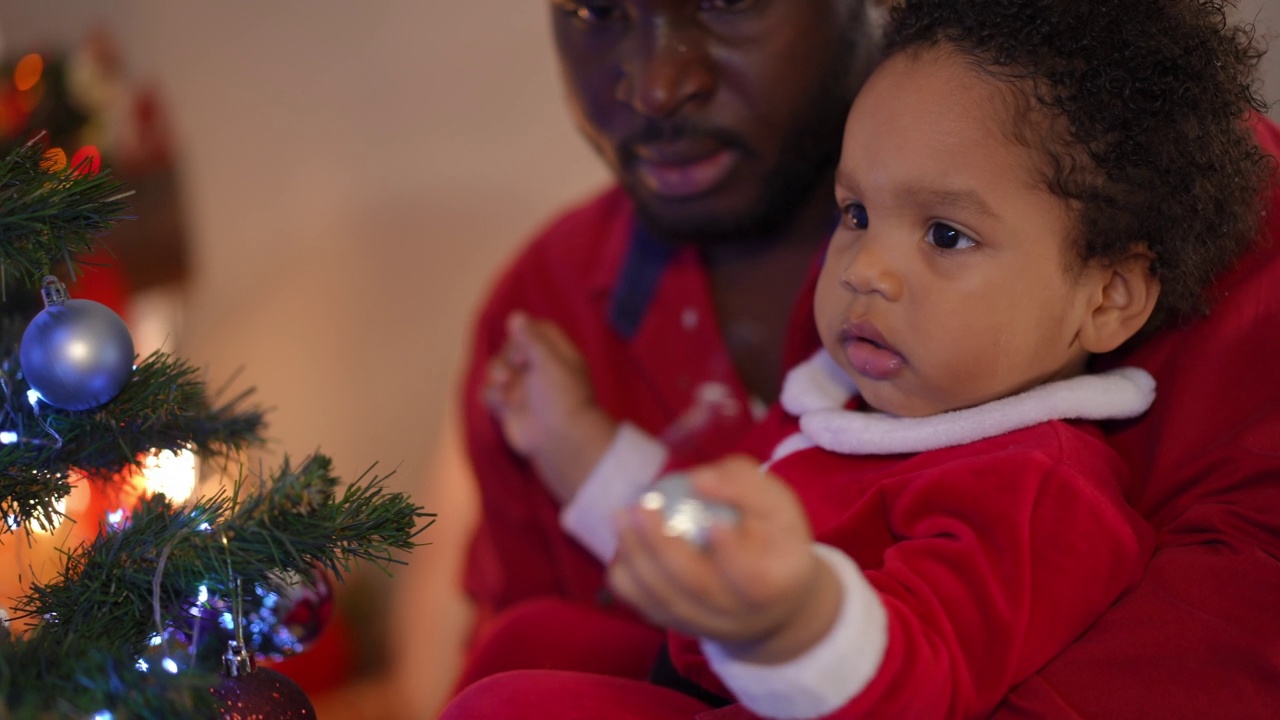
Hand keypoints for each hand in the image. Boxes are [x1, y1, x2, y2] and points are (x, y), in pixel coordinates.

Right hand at [483, 312, 616, 502]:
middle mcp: (539, 370)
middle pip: (511, 348)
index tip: (523, 343)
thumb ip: (531, 337)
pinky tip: (502, 403)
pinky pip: (490, 393)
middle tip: (516, 369)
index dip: (525, 333)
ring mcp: (522, 389)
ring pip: (497, 369)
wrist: (559, 440)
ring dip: (496, 374)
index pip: (536, 331)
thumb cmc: (560, 396)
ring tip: (505, 387)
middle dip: (507, 355)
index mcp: (556, 355)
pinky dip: (492, 396)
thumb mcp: (549, 360)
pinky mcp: (508, 408)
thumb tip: (516, 315)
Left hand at [608, 455, 840, 663]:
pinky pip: (649, 607)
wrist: (773, 597)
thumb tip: (698, 479)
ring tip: (621, 517)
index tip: (712, 522)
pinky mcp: (682, 627)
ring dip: (637, 558)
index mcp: (775, 585)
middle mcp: (740, 615)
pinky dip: (629, 579)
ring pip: (666, 600)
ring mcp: (708, 626)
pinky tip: (621, 545)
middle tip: (641, 506)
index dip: (731, 552)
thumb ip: (744, 485)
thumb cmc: (773, 537)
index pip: (752, 576)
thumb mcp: (776, 505)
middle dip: (664, 547)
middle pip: (698, 588)